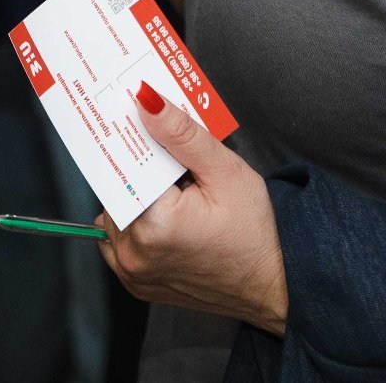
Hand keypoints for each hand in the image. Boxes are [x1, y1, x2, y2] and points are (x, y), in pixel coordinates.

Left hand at [98, 82, 287, 335]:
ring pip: (114, 212)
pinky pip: (116, 240)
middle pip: (118, 188)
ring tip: (174, 198)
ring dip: (136, 199)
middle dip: (142, 173)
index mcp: (153, 224)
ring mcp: (131, 272)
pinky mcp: (134, 283)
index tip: (147, 128)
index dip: (141, 145)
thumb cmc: (256, 235)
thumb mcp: (226, 172)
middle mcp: (134, 252)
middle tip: (174, 171)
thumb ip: (182, 133)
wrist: (272, 287)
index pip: (126, 164)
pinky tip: (164, 219)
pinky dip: (133, 225)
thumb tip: (145, 99)